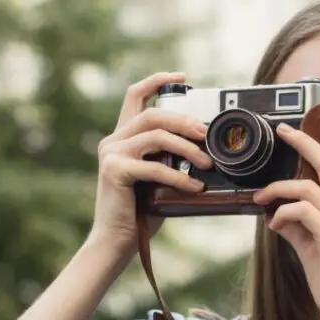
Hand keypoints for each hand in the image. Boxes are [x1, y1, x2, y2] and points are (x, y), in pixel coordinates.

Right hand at [88, 72, 211, 252]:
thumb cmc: (140, 213)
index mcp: (122, 137)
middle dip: (184, 120)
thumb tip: (205, 150)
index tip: (183, 78)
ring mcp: (111, 154)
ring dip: (187, 148)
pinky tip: (195, 187)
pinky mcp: (114, 170)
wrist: (115, 242)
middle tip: (206, 133)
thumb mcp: (157, 179)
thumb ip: (169, 159)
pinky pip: (154, 167)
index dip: (158, 81)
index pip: (135, 96)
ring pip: (155, 135)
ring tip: (207, 163)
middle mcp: (113, 141)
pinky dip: (179, 177)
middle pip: (152, 114)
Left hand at [254, 108, 319, 319]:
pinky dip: (282, 214)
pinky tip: (273, 226)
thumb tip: (276, 214)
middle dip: (306, 142)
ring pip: (309, 187)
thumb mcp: (316, 250)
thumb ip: (301, 228)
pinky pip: (302, 212)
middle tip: (284, 130)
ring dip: (278, 188)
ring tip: (261, 197)